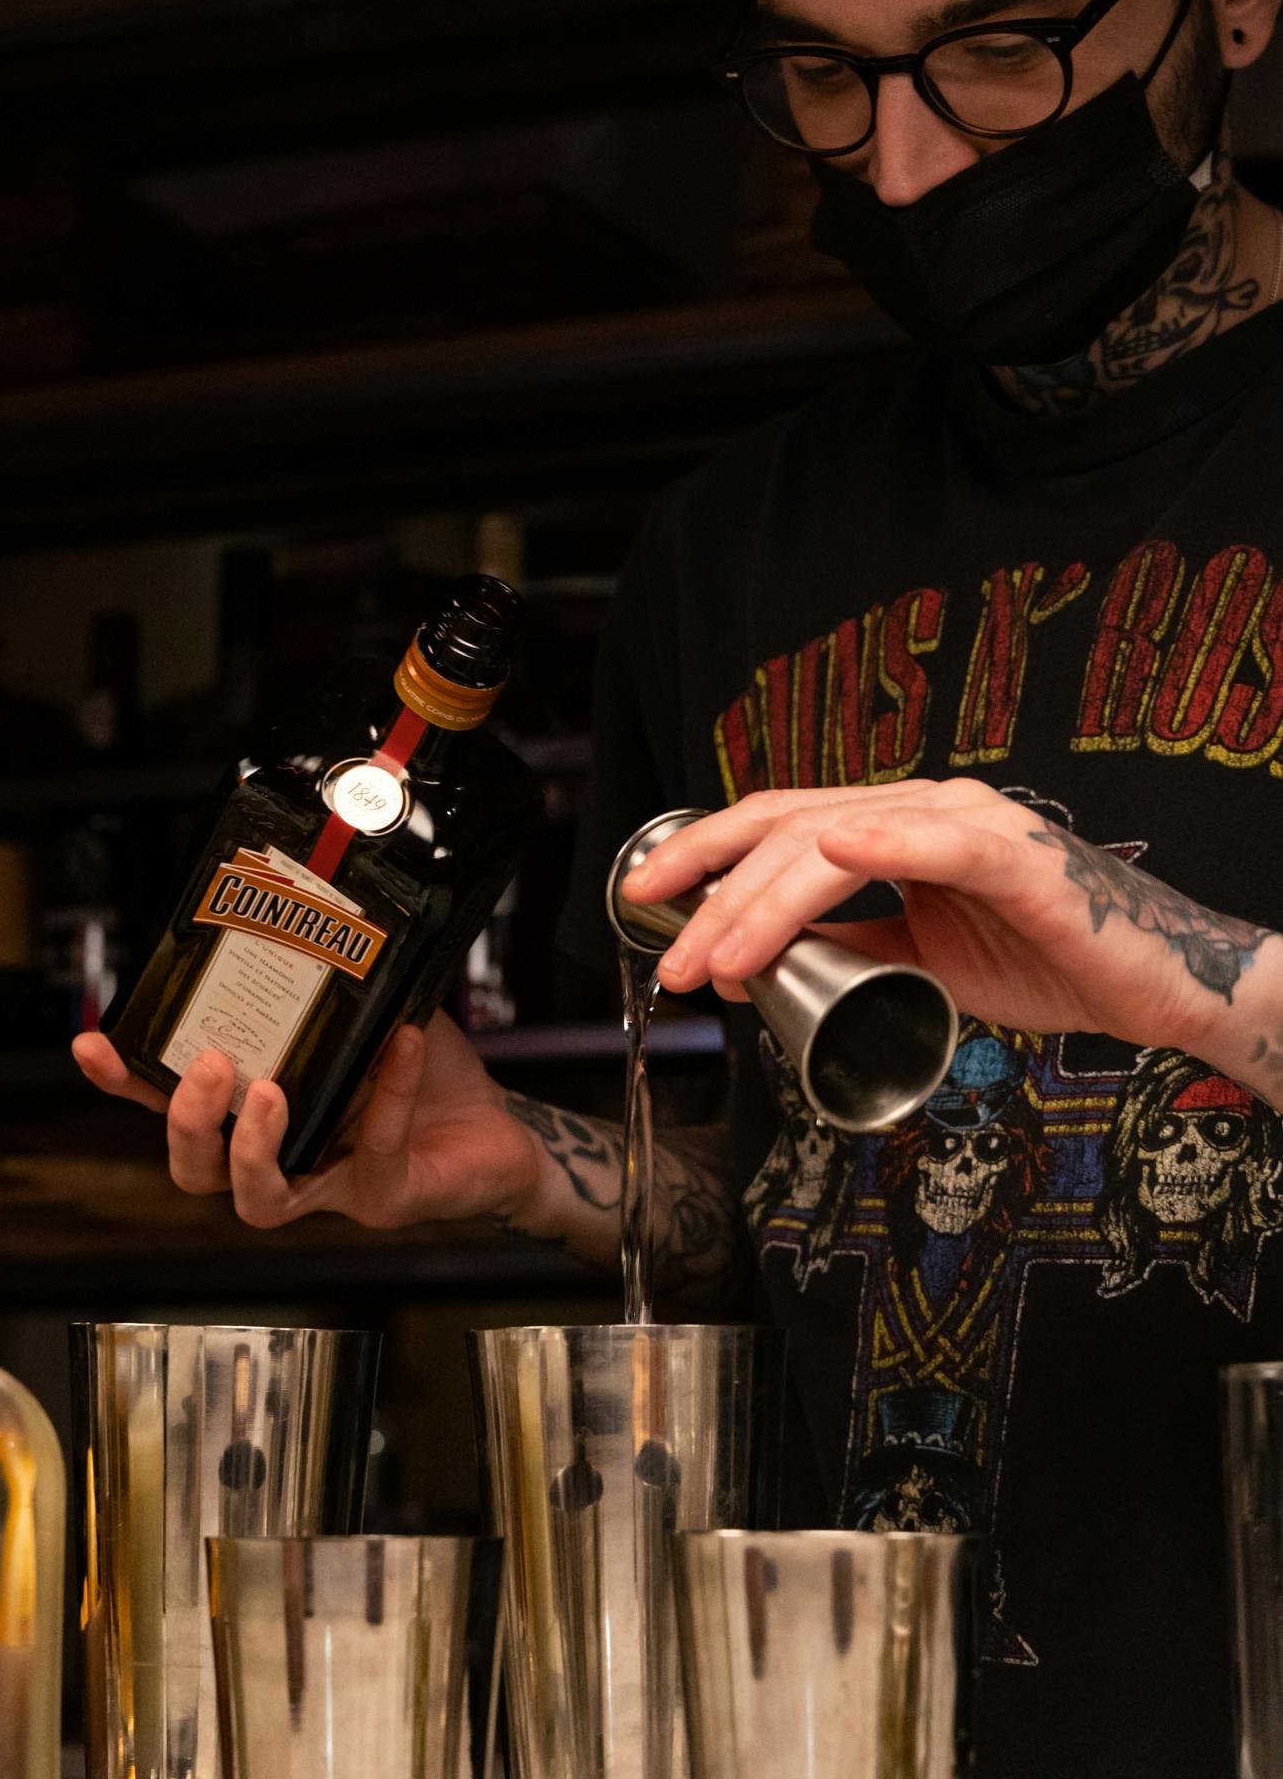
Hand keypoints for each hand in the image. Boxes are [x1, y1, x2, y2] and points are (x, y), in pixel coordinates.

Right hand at [72, 1011, 544, 1231]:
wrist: (501, 1129)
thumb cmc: (422, 1073)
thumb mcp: (367, 1014)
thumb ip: (330, 982)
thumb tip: (303, 910)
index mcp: (259, 1111)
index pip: (174, 1107)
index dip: (128, 1085)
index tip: (94, 1047)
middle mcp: (282, 1158)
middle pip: (197, 1171)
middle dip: (189, 1123)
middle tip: (210, 1067)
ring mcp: (330, 1189)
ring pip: (260, 1201)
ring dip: (254, 1148)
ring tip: (271, 1092)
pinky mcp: (385, 1198)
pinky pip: (373, 1154)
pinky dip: (387, 1096)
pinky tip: (401, 1047)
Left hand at [621, 777, 1273, 1060]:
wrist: (1150, 987)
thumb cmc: (1046, 959)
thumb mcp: (918, 958)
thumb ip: (851, 945)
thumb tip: (767, 961)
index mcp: (895, 825)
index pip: (777, 825)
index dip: (703, 852)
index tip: (642, 895)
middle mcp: (922, 807)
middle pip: (788, 830)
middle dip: (713, 891)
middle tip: (669, 956)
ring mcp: (969, 822)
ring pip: (838, 842)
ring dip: (765, 902)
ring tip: (718, 958)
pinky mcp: (1016, 857)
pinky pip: (940, 843)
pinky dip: (883, 842)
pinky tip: (835, 852)